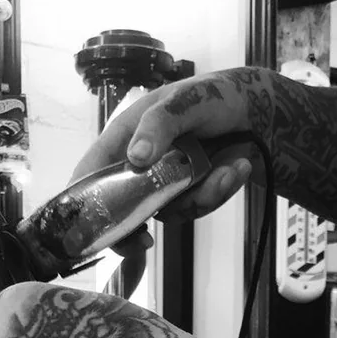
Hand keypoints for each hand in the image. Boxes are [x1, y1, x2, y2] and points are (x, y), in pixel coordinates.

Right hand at [70, 69, 274, 223]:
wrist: (254, 113)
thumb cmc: (212, 97)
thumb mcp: (185, 102)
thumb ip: (160, 124)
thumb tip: (136, 157)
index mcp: (126, 137)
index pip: (90, 173)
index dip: (82, 202)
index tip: (90, 227)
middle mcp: (140, 164)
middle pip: (120, 209)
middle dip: (135, 228)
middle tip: (143, 241)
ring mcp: (164, 182)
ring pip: (167, 213)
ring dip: (201, 195)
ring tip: (227, 169)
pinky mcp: (190, 193)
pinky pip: (197, 207)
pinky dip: (221, 190)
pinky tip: (237, 167)